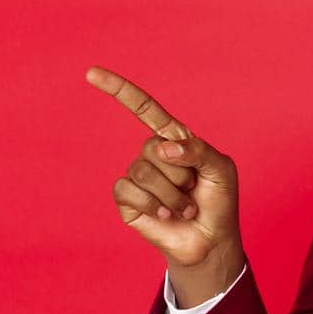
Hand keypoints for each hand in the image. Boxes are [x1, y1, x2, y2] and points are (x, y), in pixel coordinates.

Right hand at [85, 65, 243, 282]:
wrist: (210, 240)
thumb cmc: (218, 202)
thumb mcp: (221, 169)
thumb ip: (198, 150)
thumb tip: (164, 147)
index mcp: (174, 139)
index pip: (144, 109)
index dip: (119, 90)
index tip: (91, 73)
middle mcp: (152, 154)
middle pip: (152, 148)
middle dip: (180, 175)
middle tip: (193, 190)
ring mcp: (137, 177)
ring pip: (143, 173)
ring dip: (171, 195)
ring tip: (184, 207)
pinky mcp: (127, 200)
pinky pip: (128, 191)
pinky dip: (153, 206)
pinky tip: (165, 216)